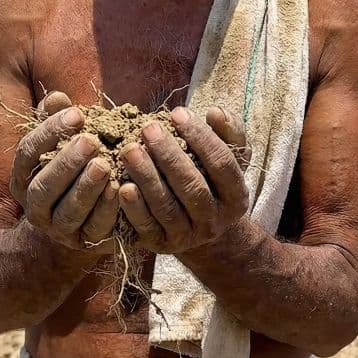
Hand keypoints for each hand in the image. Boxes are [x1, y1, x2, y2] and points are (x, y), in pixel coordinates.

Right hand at [10, 91, 118, 250]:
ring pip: (68, 211)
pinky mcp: (85, 242)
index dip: (50, 132)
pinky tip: (122, 188)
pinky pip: (95, 229)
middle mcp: (35, 207)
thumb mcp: (63, 142)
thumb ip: (58, 120)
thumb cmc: (72, 168)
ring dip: (86, 188)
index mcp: (23, 177)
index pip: (28, 153)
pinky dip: (108, 210)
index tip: (77, 114)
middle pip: (44, 187)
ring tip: (105, 165)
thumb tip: (57, 97)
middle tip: (90, 141)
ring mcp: (58, 229)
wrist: (78, 220)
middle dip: (67, 163)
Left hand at [118, 106, 250, 254]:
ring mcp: (188, 236)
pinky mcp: (161, 245)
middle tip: (147, 128)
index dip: (201, 138)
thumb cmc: (210, 180)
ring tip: (129, 150)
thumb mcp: (229, 159)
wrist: (200, 230)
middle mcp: (215, 220)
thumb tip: (216, 112)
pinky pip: (147, 227)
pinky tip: (122, 186)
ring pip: (167, 207)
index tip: (177, 113)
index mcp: (236, 196)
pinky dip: (134, 208)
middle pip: (193, 187)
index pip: (222, 164)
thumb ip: (228, 133)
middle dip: (169, 156)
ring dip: (147, 177)